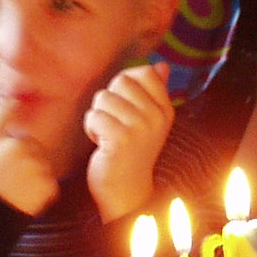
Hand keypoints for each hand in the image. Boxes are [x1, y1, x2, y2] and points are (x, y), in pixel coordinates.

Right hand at [0, 95, 58, 216]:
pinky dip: (40, 194)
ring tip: (12, 193)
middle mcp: (13, 145)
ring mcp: (32, 164)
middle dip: (24, 158)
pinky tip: (21, 202)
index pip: (5, 107)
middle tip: (7, 179)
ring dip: (33, 176)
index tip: (15, 97)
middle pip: (29, 144)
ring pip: (41, 164)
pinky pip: (48, 184)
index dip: (12, 101)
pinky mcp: (46, 184)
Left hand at [84, 62, 173, 222]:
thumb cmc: (132, 153)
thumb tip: (161, 65)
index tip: (125, 107)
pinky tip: (101, 145)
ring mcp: (140, 128)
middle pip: (120, 81)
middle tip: (114, 123)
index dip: (125, 85)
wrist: (126, 191)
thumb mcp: (148, 122)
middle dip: (109, 100)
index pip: (145, 73)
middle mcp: (156, 117)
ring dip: (98, 117)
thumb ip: (154, 92)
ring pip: (103, 98)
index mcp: (165, 110)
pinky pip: (94, 116)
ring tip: (108, 136)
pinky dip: (91, 130)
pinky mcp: (121, 139)